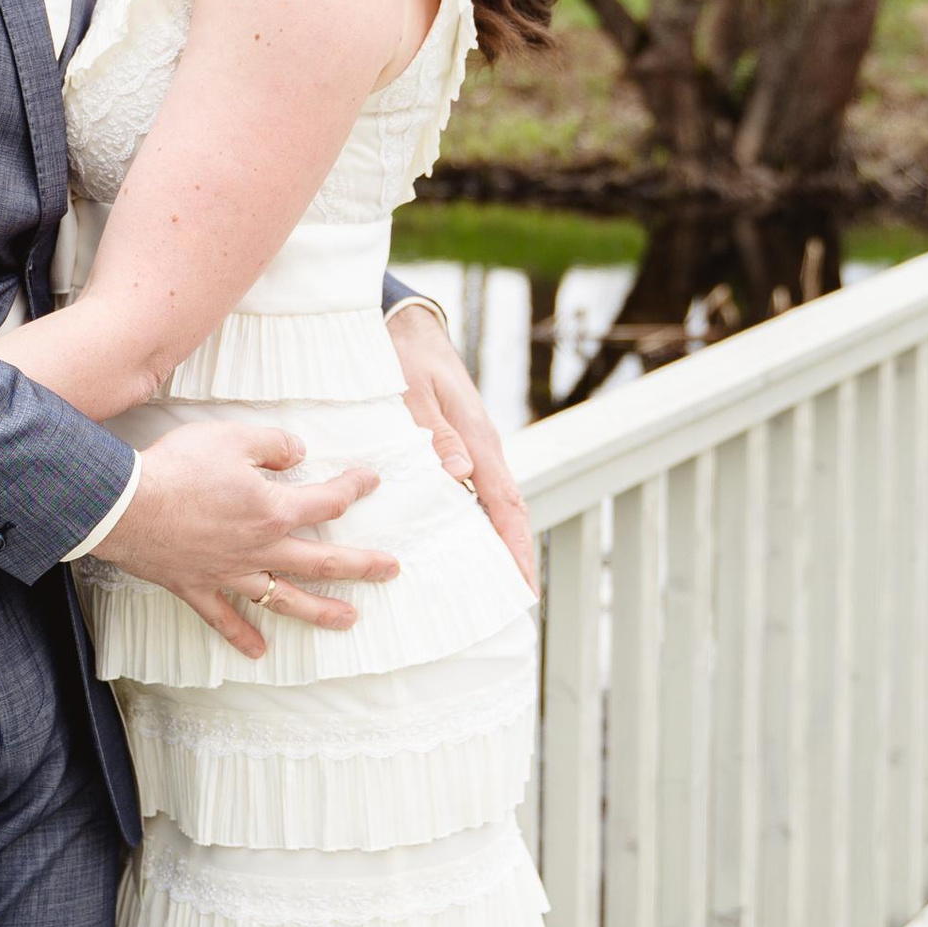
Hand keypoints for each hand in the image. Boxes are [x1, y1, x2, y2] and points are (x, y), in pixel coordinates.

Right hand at [96, 416, 397, 657]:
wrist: (124, 506)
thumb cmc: (177, 468)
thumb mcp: (232, 438)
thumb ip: (273, 444)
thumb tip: (298, 453)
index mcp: (273, 511)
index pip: (327, 503)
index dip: (354, 489)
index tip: (371, 482)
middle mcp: (259, 549)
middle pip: (321, 562)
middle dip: (361, 566)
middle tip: (390, 570)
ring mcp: (230, 573)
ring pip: (284, 599)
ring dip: (320, 611)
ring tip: (348, 620)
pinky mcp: (198, 587)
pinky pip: (224, 618)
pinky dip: (241, 636)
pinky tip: (258, 652)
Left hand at [387, 301, 536, 589]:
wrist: (406, 326)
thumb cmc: (405, 356)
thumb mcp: (412, 390)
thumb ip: (434, 431)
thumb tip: (460, 476)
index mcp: (478, 438)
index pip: (505, 503)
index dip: (515, 546)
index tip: (523, 584)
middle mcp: (482, 448)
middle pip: (508, 512)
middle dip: (516, 555)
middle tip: (515, 601)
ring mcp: (474, 448)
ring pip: (494, 504)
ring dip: (498, 542)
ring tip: (491, 585)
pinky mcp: (461, 446)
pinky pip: (476, 492)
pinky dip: (479, 521)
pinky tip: (462, 542)